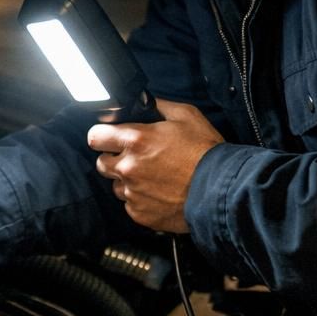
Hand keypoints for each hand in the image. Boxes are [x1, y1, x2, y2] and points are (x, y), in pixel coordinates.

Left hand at [87, 99, 223, 233]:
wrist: (221, 190)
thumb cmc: (206, 152)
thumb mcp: (186, 115)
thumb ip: (159, 106)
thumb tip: (146, 102)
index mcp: (136, 140)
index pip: (95, 137)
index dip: (103, 136)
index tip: (110, 138)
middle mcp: (129, 167)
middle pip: (101, 163)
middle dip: (114, 159)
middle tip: (136, 158)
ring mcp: (133, 193)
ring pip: (116, 186)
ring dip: (128, 181)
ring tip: (153, 178)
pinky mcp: (140, 214)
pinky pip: (130, 205)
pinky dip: (141, 200)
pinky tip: (159, 193)